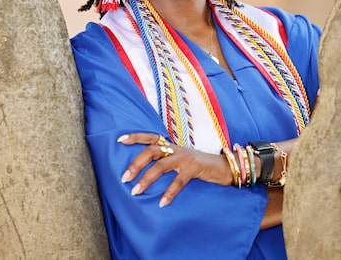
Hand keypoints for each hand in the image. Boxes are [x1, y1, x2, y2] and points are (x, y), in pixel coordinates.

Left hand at [117, 132, 231, 206]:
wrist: (221, 167)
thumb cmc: (196, 166)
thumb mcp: (178, 160)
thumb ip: (164, 161)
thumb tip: (142, 172)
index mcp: (170, 146)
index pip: (149, 137)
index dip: (135, 137)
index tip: (120, 140)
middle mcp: (175, 149)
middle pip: (151, 150)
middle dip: (136, 164)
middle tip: (124, 178)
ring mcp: (184, 158)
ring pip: (161, 166)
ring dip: (147, 179)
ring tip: (136, 191)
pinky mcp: (194, 168)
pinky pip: (178, 181)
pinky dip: (169, 193)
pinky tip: (162, 203)